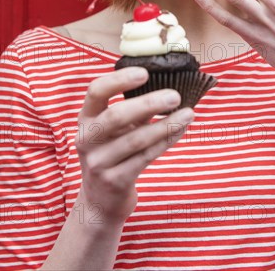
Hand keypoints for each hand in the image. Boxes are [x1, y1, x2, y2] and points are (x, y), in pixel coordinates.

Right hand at [75, 67, 193, 223]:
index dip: (119, 80)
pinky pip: (145, 157)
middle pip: (116, 115)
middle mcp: (87, 139)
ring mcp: (99, 162)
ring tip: (188, 113)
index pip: (96, 91)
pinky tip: (181, 130)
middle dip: (148, 103)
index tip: (144, 72)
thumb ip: (133, 109)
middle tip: (175, 96)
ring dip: (165, 124)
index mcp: (86, 119)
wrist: (100, 201)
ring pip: (136, 139)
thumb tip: (168, 84)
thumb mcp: (114, 130)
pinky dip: (166, 141)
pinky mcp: (115, 181)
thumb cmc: (113, 153)